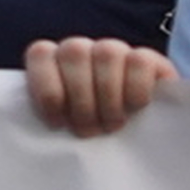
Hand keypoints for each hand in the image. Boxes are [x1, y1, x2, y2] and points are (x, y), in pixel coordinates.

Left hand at [22, 38, 178, 135]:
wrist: (137, 139)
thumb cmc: (90, 133)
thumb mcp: (64, 126)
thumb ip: (51, 117)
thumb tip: (41, 130)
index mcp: (54, 61)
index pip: (41, 53)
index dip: (47, 88)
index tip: (56, 123)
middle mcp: (82, 50)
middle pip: (74, 53)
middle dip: (80, 99)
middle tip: (88, 132)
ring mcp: (115, 50)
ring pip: (107, 53)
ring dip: (108, 97)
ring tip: (111, 125)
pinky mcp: (148, 59)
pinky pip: (139, 61)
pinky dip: (135, 88)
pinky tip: (134, 108)